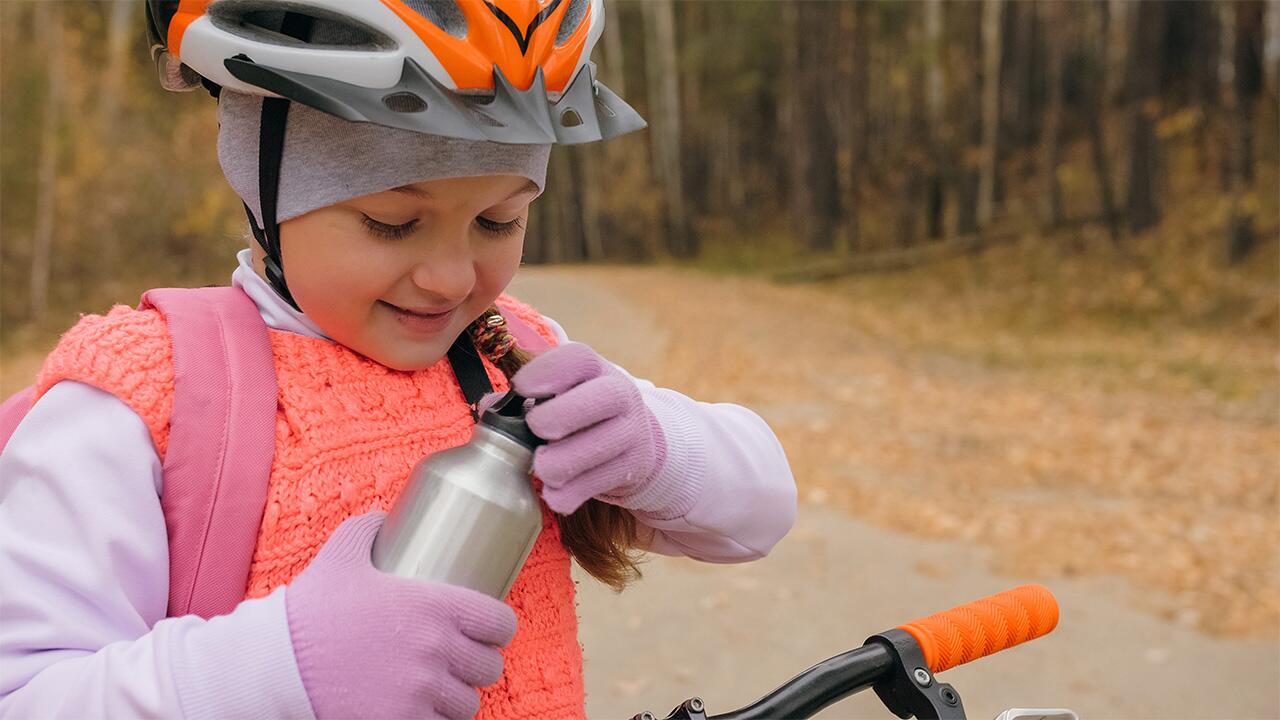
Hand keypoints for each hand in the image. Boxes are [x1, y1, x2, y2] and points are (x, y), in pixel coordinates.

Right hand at [286, 513, 516, 719]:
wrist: (276, 665)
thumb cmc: (312, 609)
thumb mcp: (342, 555)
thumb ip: (367, 530)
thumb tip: (382, 516)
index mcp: (435, 606)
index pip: (500, 622)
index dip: (498, 628)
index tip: (487, 630)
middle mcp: (437, 650)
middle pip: (489, 667)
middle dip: (478, 665)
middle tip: (460, 661)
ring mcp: (421, 692)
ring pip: (467, 704)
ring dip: (458, 698)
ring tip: (443, 690)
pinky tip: (423, 711)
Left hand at [505, 342, 667, 514]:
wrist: (635, 442)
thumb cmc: (582, 414)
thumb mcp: (560, 395)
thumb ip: (522, 399)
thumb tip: (489, 407)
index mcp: (595, 369)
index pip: (578, 358)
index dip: (547, 371)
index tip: (520, 388)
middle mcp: (621, 394)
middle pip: (602, 397)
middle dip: (560, 415)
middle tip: (535, 430)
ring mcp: (633, 430)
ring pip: (603, 444)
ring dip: (561, 461)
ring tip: (541, 468)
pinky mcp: (634, 465)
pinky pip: (601, 481)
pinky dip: (570, 492)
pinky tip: (553, 493)